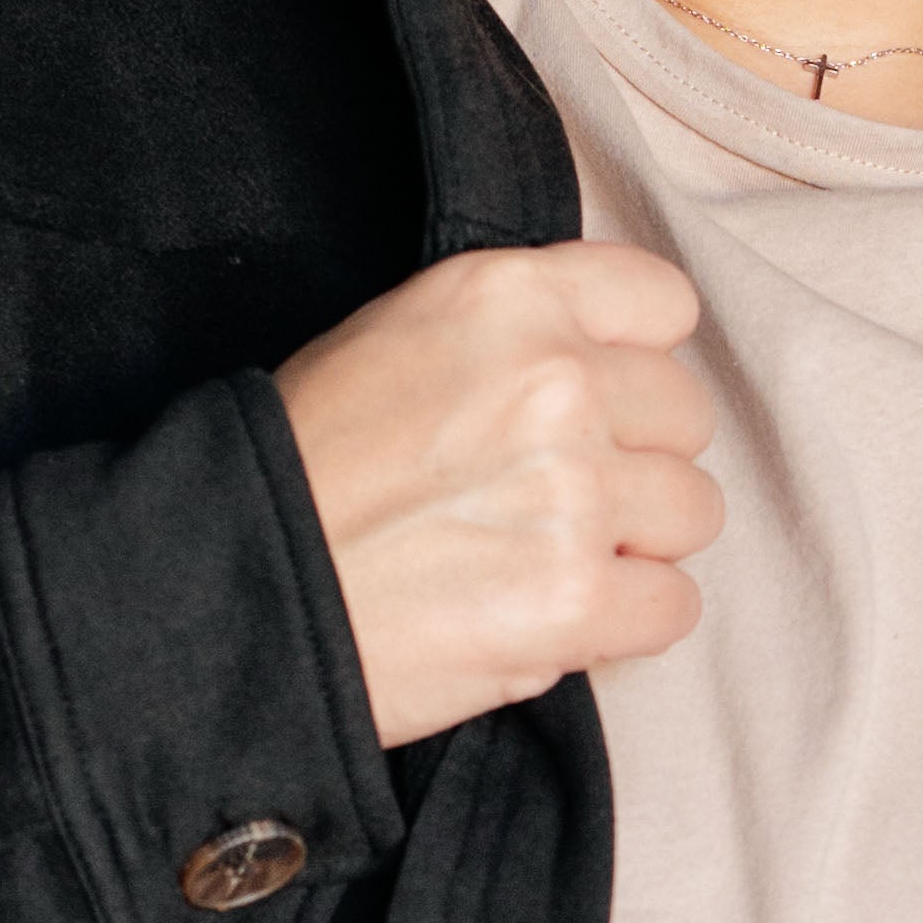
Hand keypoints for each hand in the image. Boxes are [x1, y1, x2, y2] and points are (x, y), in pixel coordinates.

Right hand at [274, 240, 720, 746]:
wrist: (230, 587)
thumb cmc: (298, 472)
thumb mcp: (392, 341)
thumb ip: (512, 338)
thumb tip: (611, 374)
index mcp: (504, 298)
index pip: (661, 302)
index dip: (634, 363)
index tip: (597, 406)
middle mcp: (554, 381)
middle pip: (684, 416)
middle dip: (633, 463)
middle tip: (551, 503)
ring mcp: (573, 491)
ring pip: (693, 512)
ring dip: (635, 546)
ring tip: (546, 562)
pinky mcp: (575, 597)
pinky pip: (673, 606)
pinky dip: (626, 624)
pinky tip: (557, 619)